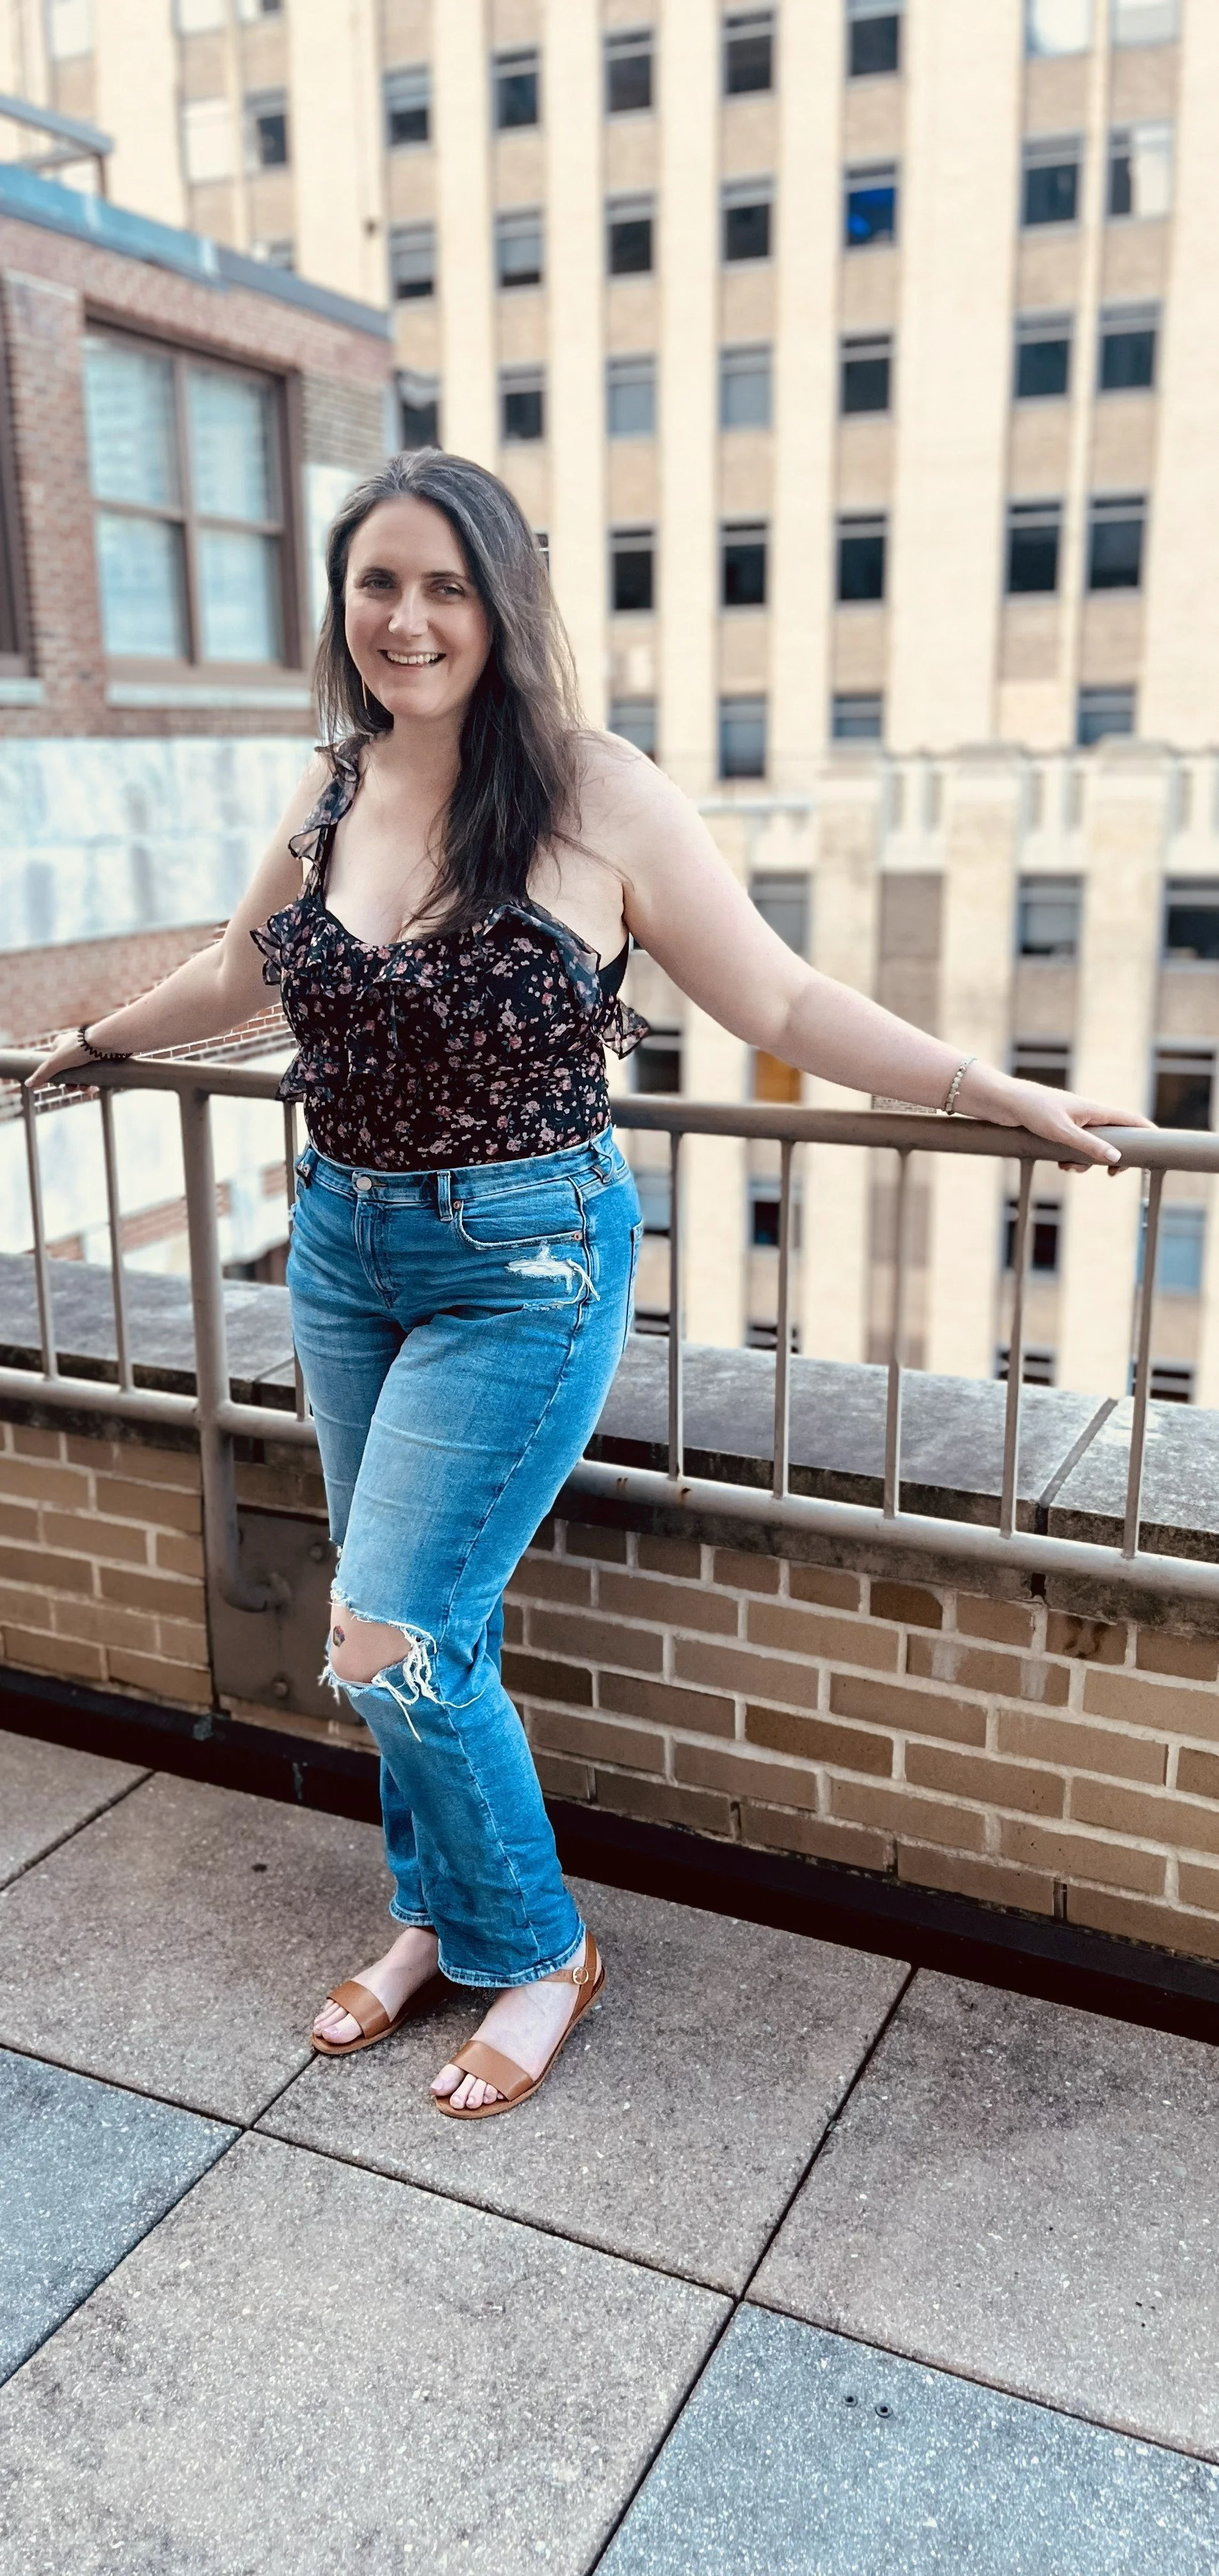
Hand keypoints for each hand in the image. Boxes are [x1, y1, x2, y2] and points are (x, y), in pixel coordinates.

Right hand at [23, 1032, 96, 1094]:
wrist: (104, 1043)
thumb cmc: (78, 1049)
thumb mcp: (56, 1062)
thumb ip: (43, 1073)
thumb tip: (28, 1084)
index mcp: (60, 1043)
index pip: (54, 1063)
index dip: (56, 1075)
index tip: (60, 1084)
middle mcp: (73, 1047)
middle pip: (68, 1071)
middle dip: (71, 1083)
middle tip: (75, 1087)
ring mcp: (87, 1053)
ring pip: (81, 1074)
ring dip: (83, 1085)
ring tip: (87, 1089)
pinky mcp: (99, 1059)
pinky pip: (93, 1074)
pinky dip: (93, 1083)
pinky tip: (94, 1089)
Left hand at [958, 1063, 1152, 1173]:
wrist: (1002, 1101)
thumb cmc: (1032, 1110)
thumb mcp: (1063, 1132)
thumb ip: (1090, 1146)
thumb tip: (1117, 1159)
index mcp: (1094, 1110)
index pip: (1130, 1119)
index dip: (1146, 1132)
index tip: (1157, 1148)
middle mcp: (1087, 1115)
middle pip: (1114, 1139)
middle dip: (1112, 1158)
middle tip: (1111, 1175)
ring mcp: (1073, 1122)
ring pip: (1092, 1147)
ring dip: (1085, 1162)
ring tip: (1067, 1167)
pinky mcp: (1058, 1129)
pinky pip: (1074, 1148)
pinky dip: (1071, 1158)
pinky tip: (1058, 1163)